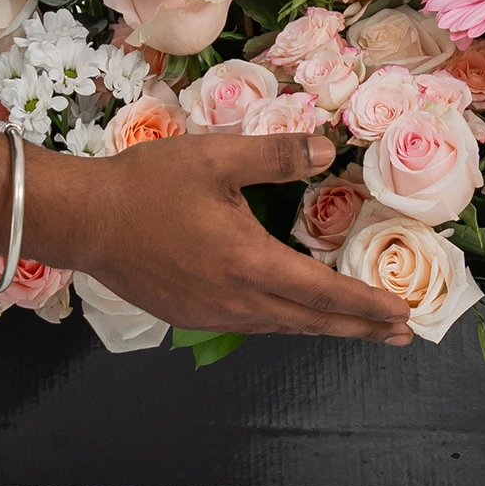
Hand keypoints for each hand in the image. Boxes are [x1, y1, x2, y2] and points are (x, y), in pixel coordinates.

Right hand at [30, 131, 412, 345]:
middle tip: (402, 335)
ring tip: (360, 328)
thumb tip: (328, 149)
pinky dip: (286, 321)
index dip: (365, 304)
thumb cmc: (148, 185)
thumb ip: (277, 155)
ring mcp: (209, 314)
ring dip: (324, 327)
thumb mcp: (217, 156)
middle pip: (310, 320)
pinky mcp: (189, 314)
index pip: (322, 292)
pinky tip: (296, 313)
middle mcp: (234, 300)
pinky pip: (252, 323)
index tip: (402, 315)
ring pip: (281, 325)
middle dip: (359, 329)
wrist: (82, 219)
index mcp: (247, 263)